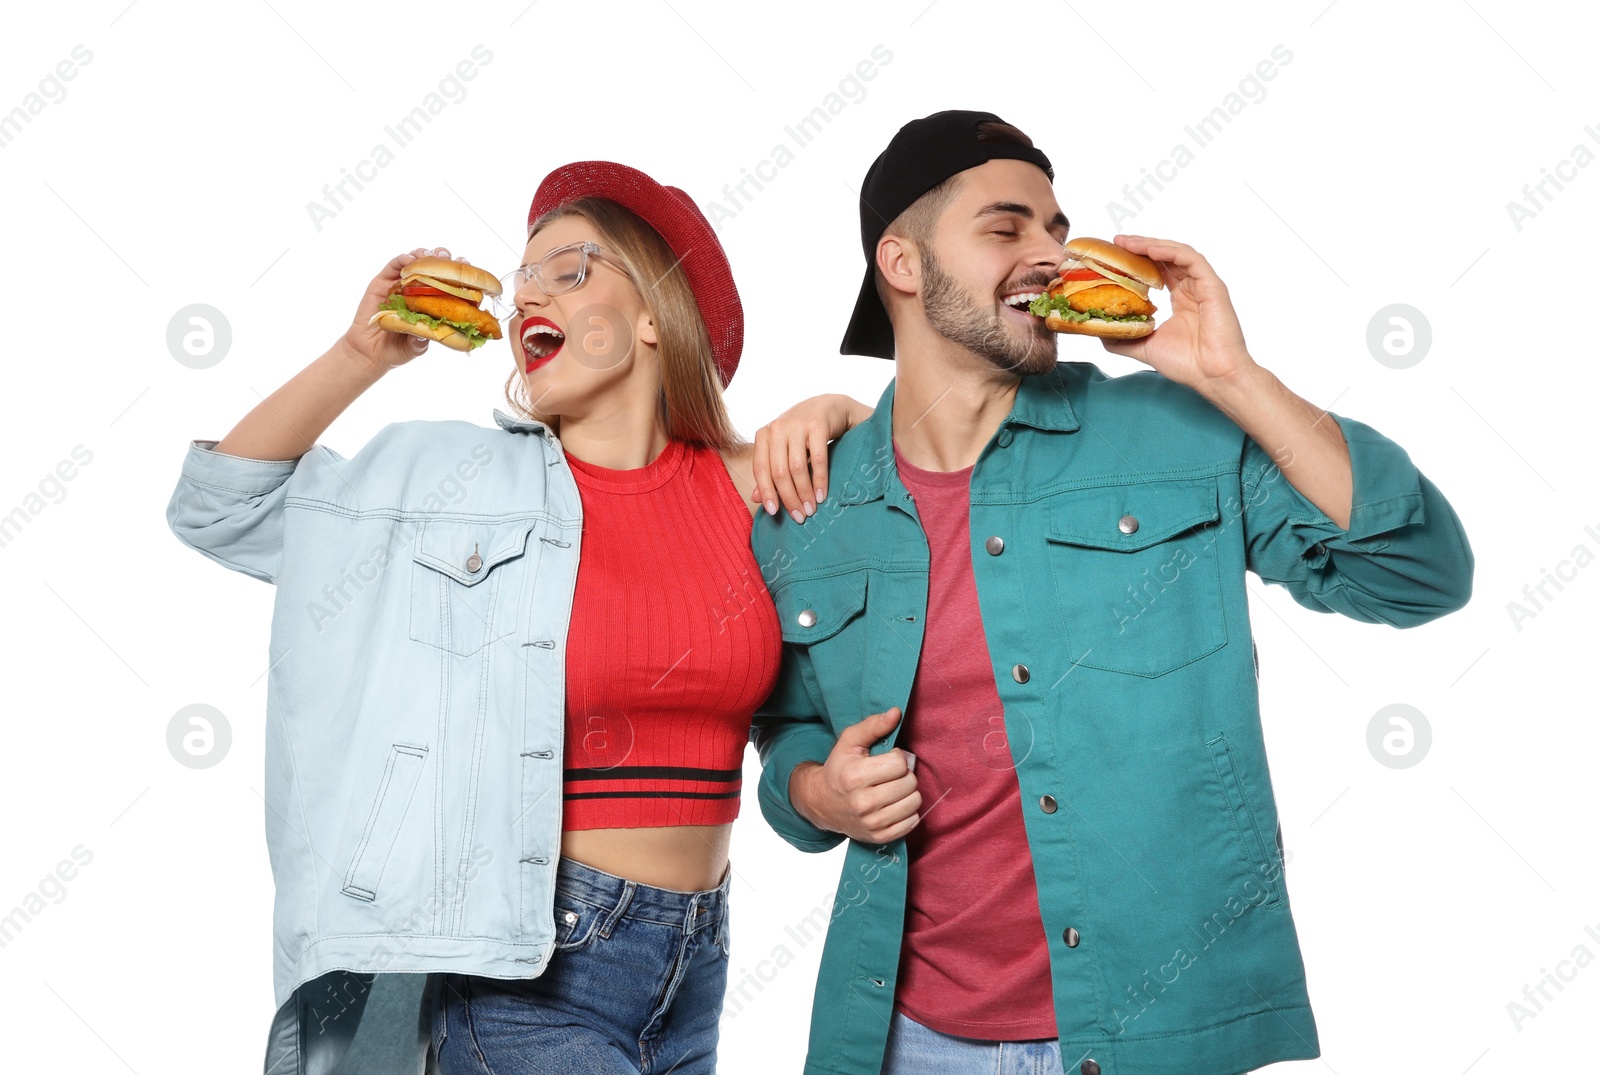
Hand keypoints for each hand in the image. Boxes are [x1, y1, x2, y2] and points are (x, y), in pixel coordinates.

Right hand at [339, 246, 470, 372]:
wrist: (371, 353)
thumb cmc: (398, 349)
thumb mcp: (418, 346)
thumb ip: (427, 335)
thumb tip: (439, 326)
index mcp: (430, 302)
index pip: (448, 282)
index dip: (458, 272)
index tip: (466, 265)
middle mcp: (416, 290)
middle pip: (432, 266)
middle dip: (442, 258)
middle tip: (448, 258)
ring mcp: (399, 284)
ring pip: (414, 261)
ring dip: (424, 254)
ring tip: (430, 256)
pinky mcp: (382, 282)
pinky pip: (393, 265)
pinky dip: (403, 259)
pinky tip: (410, 260)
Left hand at [752, 394, 871, 521]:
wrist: (829, 406)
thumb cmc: (802, 433)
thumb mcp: (783, 450)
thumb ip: (769, 472)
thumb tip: (755, 498)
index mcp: (764, 434)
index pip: (760, 468)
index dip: (766, 492)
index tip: (774, 512)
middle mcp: (777, 428)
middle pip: (778, 471)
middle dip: (789, 497)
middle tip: (799, 516)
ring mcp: (797, 425)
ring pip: (797, 467)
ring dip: (804, 492)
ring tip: (811, 509)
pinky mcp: (818, 425)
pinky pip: (818, 459)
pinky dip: (820, 480)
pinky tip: (822, 495)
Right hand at [791, 707, 920, 843]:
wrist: (822, 803)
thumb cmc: (839, 768)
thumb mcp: (849, 742)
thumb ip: (873, 725)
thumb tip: (896, 712)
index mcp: (855, 777)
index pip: (900, 764)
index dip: (898, 757)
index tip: (887, 759)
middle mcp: (863, 803)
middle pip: (910, 784)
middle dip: (904, 775)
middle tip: (891, 774)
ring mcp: (871, 823)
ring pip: (914, 803)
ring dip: (908, 793)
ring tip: (893, 788)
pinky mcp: (879, 837)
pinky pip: (912, 822)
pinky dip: (907, 811)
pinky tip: (894, 804)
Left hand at [1097, 235, 1256, 389]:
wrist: (1212, 376)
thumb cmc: (1188, 364)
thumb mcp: (1145, 347)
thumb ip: (1123, 337)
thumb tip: (1098, 330)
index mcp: (1180, 299)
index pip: (1158, 270)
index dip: (1137, 260)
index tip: (1114, 255)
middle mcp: (1192, 288)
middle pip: (1165, 257)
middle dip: (1140, 247)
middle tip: (1116, 242)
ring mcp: (1203, 285)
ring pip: (1176, 253)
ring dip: (1151, 245)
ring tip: (1127, 242)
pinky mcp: (1212, 286)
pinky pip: (1190, 259)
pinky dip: (1170, 251)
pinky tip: (1150, 249)